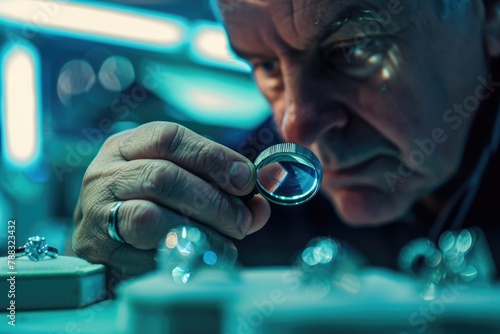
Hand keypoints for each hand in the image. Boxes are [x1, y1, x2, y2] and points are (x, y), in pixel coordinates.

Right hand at [72, 122, 270, 276]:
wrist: (98, 237)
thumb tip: (259, 207)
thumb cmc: (146, 203)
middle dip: (213, 201)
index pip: (170, 138)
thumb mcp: (177, 180)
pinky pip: (141, 256)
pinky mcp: (96, 249)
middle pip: (163, 177)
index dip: (213, 157)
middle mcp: (105, 173)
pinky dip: (177, 259)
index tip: (246, 180)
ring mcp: (96, 212)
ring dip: (199, 232)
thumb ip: (218, 188)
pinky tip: (197, 261)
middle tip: (242, 221)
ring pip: (148, 217)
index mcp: (128, 146)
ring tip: (225, 245)